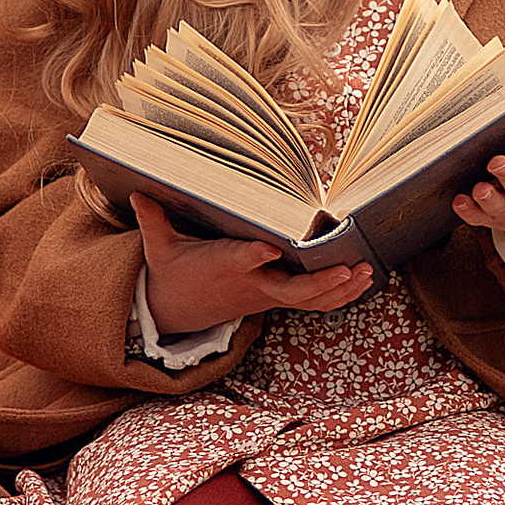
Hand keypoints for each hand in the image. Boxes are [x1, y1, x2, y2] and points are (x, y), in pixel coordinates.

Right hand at [132, 193, 373, 339]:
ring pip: (309, 300)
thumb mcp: (159, 248)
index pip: (242, 261)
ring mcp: (267, 295)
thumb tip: (137, 191)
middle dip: (322, 281)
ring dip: (340, 290)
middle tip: (350, 268)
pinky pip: (312, 302)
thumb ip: (153, 220)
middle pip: (292, 289)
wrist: (175, 312)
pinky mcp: (275, 299)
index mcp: (225, 266)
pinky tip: (362, 281)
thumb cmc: (172, 272)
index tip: (270, 248)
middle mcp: (252, 284)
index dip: (255, 256)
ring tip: (367, 273)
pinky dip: (338, 294)